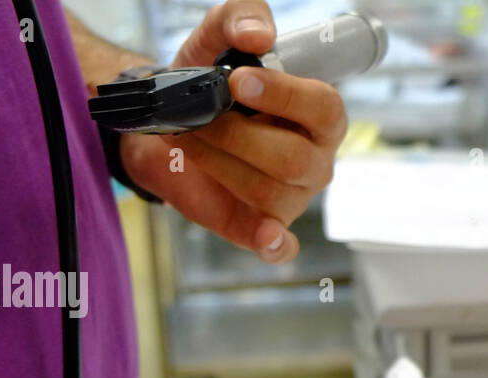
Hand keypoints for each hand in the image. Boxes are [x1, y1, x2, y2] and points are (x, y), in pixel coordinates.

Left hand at [118, 0, 347, 262]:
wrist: (163, 122)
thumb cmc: (205, 84)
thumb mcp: (214, 39)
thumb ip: (238, 19)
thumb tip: (259, 35)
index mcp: (317, 115)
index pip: (324, 108)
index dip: (286, 96)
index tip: (238, 82)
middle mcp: (313, 159)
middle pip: (294, 159)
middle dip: (236, 136)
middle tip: (198, 119)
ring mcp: (291, 197)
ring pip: (270, 192)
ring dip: (220, 164)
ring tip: (190, 141)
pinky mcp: (261, 226)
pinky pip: (279, 245)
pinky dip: (275, 244)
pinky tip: (265, 237)